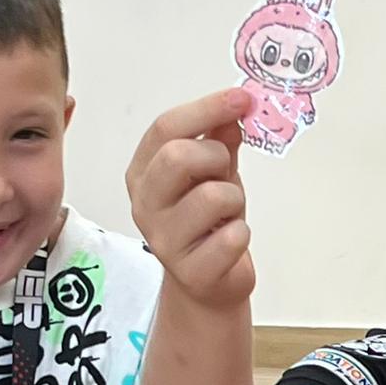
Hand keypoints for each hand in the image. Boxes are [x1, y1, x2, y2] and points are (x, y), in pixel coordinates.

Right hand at [125, 89, 255, 307]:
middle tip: (224, 173)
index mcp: (143, 173)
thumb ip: (219, 139)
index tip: (242, 99)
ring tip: (228, 215)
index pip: (165, 128)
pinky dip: (242, 233)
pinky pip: (231, 237)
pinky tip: (231, 241)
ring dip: (235, 199)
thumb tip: (236, 105)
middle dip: (215, 158)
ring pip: (212, 196)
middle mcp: (145, 204)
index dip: (206, 108)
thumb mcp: (212, 173)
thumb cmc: (208, 223)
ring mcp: (164, 241)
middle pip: (177, 157)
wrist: (209, 285)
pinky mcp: (191, 272)